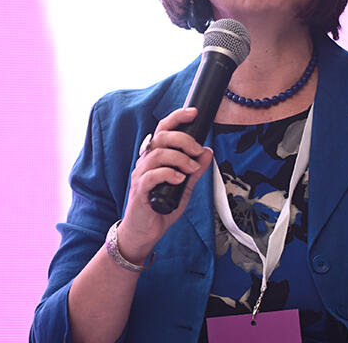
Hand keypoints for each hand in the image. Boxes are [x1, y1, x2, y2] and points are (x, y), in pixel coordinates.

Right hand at [117, 107, 212, 263]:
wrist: (144, 233)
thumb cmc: (160, 209)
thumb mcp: (184, 188)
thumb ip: (194, 171)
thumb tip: (208, 152)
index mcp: (155, 157)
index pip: (163, 129)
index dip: (177, 117)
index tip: (194, 113)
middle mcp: (146, 162)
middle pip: (161, 136)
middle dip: (183, 139)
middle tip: (197, 151)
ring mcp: (141, 175)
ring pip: (158, 153)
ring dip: (179, 158)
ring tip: (191, 169)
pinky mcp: (139, 190)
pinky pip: (152, 175)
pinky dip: (168, 173)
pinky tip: (179, 179)